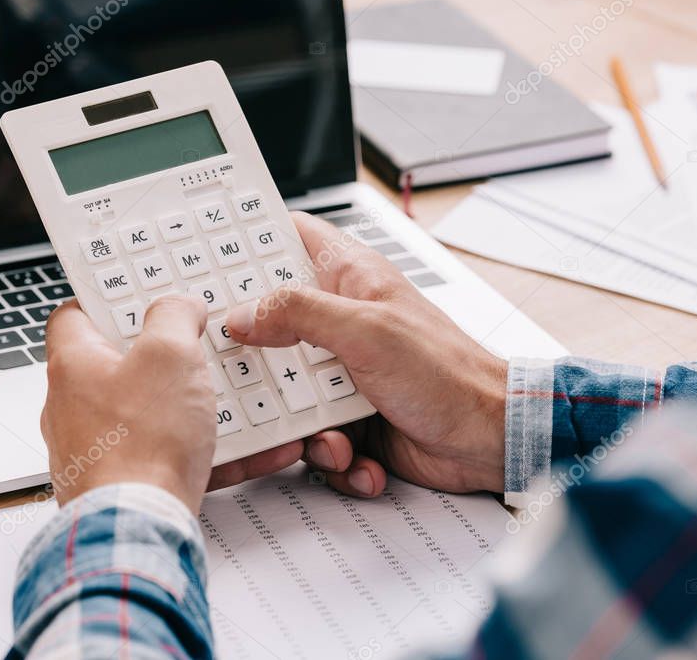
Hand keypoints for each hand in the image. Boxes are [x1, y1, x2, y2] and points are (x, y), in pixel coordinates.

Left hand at [42, 296, 215, 511]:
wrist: (138, 527)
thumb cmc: (142, 444)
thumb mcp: (169, 354)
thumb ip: (174, 317)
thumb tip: (179, 306)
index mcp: (74, 365)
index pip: (73, 315)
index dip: (107, 301)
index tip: (139, 298)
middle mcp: (73, 408)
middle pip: (115, 366)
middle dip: (160, 357)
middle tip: (194, 345)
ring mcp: (95, 449)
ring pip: (146, 414)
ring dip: (186, 406)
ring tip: (227, 400)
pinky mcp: (120, 483)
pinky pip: (166, 456)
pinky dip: (205, 452)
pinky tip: (250, 453)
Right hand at [208, 212, 507, 497]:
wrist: (488, 440)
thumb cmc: (448, 373)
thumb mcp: (367, 331)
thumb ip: (299, 313)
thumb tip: (243, 313)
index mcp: (350, 280)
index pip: (290, 239)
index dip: (250, 242)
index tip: (208, 256)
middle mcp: (341, 322)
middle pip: (270, 324)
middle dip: (257, 358)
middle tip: (246, 373)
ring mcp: (342, 371)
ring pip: (283, 390)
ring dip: (300, 423)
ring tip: (330, 433)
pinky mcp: (348, 416)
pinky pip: (311, 434)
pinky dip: (332, 453)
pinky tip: (358, 456)